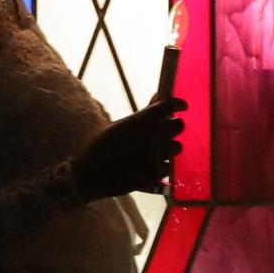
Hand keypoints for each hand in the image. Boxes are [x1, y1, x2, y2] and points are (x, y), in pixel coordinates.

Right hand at [71, 98, 186, 200]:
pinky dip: (162, 167)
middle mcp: (150, 135)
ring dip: (169, 148)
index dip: (178, 104)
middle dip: (175, 127)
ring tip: (154, 152)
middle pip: (178, 126)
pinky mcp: (156, 173)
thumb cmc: (101, 147)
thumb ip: (142, 116)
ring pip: (177, 147)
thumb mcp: (118, 126)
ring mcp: (154, 155)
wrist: (90, 174)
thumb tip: (159, 98)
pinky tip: (148, 167)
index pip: (168, 106)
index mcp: (138, 121)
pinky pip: (169, 166)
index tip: (182, 106)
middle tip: (166, 131)